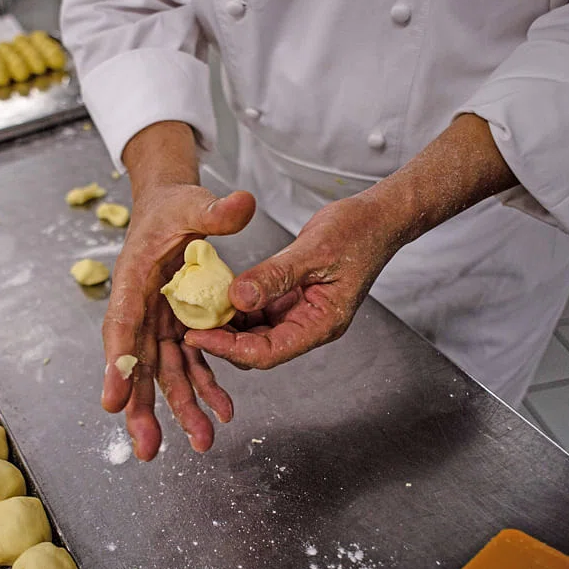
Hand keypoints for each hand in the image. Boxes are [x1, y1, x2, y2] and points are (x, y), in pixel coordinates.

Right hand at [102, 183, 255, 460]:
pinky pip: (188, 363)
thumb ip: (214, 210)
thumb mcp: (192, 203)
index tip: (113, 403)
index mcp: (134, 279)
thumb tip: (242, 205)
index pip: (122, 324)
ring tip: (201, 441)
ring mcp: (158, 322)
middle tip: (149, 449)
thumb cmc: (174, 207)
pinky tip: (220, 412)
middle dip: (142, 407)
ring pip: (163, 372)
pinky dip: (204, 387)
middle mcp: (140, 308)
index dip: (117, 365)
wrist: (170, 209)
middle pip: (137, 363)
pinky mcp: (177, 328)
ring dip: (179, 408)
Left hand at [184, 192, 400, 368]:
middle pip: (259, 349)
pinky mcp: (294, 300)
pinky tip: (219, 294)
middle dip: (224, 340)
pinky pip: (261, 312)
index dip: (230, 348)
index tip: (197, 335)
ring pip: (257, 333)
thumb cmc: (357, 231)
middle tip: (189, 323)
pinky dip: (239, 307)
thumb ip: (275, 275)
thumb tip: (237, 297)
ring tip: (199, 310)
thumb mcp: (312, 250)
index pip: (269, 351)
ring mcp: (302, 314)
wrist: (378, 217)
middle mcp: (310, 325)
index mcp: (321, 323)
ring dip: (229, 324)